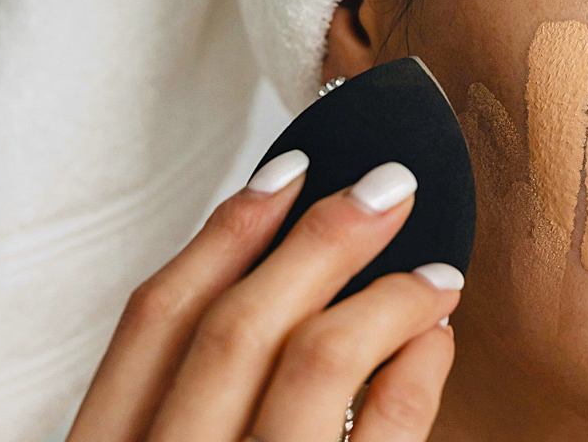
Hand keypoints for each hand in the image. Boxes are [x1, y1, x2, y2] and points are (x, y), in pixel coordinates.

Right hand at [68, 152, 460, 441]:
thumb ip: (188, 394)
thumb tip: (286, 274)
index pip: (152, 320)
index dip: (223, 233)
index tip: (289, 172)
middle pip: (234, 326)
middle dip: (318, 240)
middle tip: (386, 186)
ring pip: (314, 363)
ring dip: (385, 297)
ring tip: (434, 273)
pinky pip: (386, 433)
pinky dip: (417, 373)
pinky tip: (435, 343)